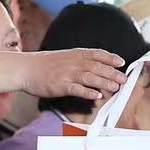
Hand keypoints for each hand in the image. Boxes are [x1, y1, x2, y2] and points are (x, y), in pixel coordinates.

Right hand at [0, 48, 125, 100]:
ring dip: (104, 82)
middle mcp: (74, 62)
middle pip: (97, 67)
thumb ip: (81, 64)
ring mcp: (67, 74)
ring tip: (115, 88)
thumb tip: (97, 74)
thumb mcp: (65, 58)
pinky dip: (88, 92)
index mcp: (76, 54)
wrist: (26, 68)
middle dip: (112, 73)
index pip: (97, 54)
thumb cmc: (46, 65)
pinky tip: (97, 96)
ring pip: (90, 77)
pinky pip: (77, 89)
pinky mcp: (61, 85)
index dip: (111, 58)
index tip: (122, 62)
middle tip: (124, 80)